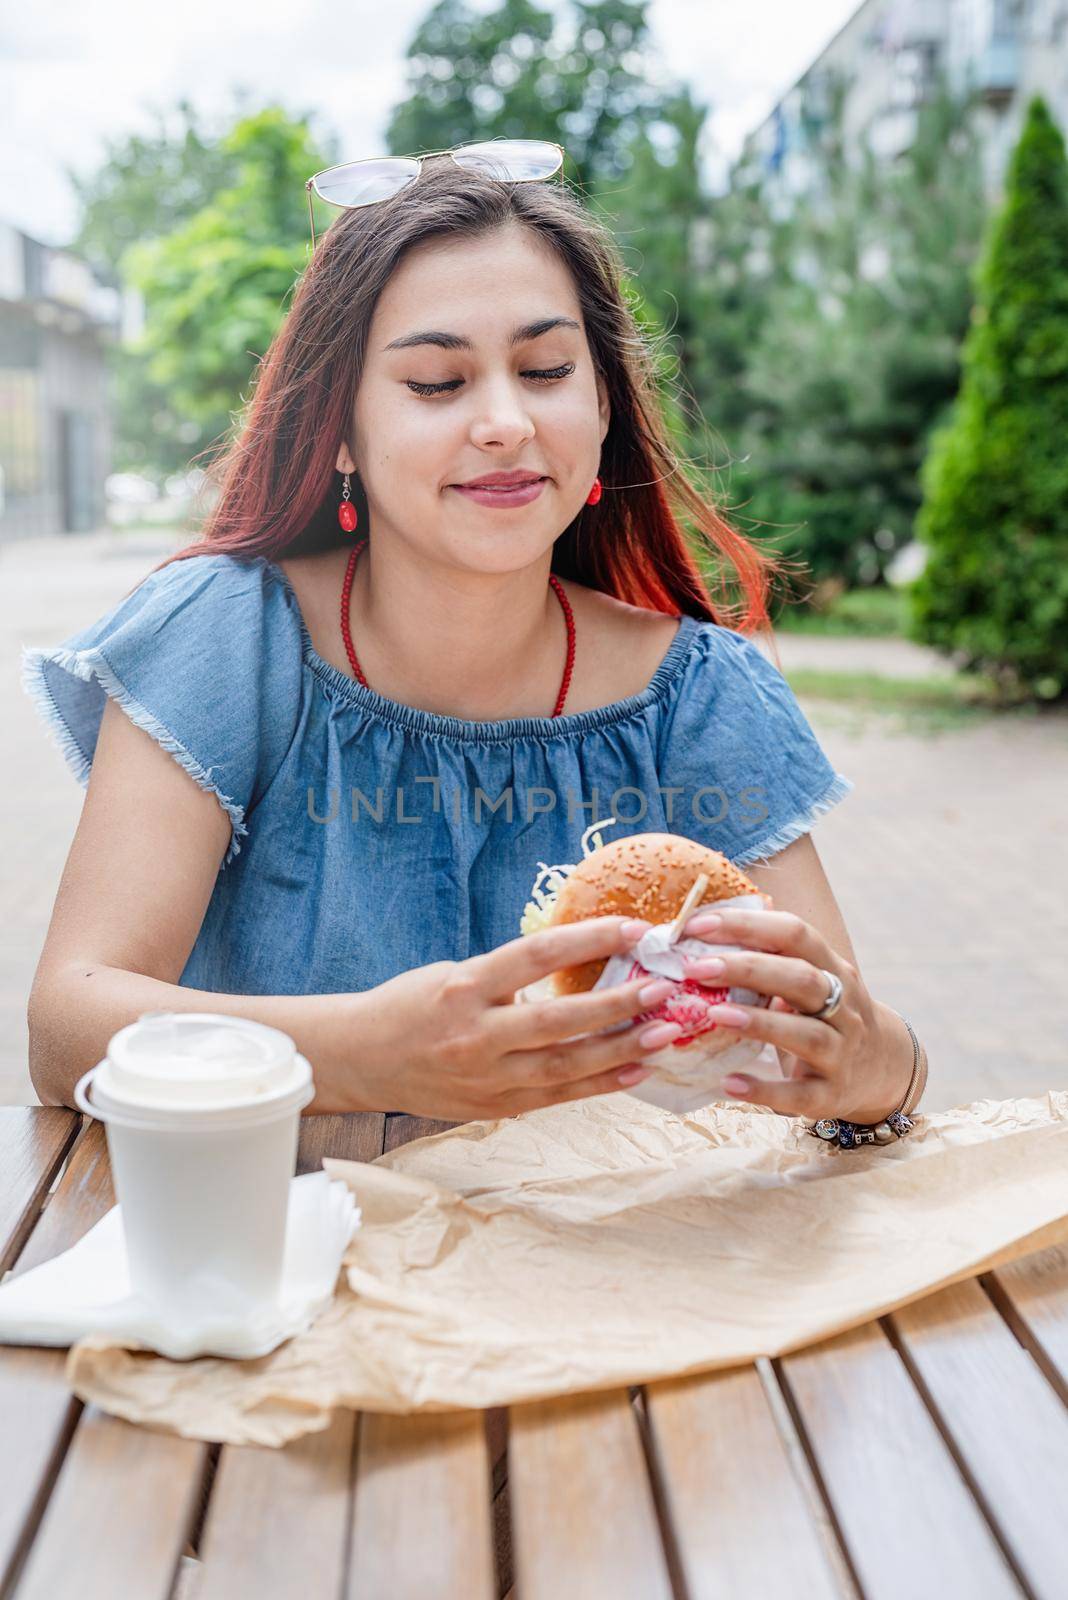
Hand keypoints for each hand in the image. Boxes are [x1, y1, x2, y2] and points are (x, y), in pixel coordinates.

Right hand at [351, 916, 690, 1120]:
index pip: (537, 955)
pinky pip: (556, 1096)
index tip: (635, 929)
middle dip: (617, 1005)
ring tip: (664, 1033)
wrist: (361, 1060)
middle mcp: (475, 1035)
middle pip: (558, 1020)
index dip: (590, 939)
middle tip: (664, 989)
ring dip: (620, 1050)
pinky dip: (599, 1084)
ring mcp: (485, 1078)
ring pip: (564, 1066)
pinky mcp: (494, 1108)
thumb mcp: (454, 973)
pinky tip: (636, 1071)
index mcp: (464, 987)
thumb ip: (510, 976)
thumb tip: (580, 960)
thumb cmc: (412, 1005)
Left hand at [676, 906, 914, 1124]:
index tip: (695, 925)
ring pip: (807, 1034)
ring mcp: (841, 1053)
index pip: (795, 934)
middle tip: (696, 966)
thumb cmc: (824, 1015)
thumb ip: (770, 959)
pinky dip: (764, 1090)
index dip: (746, 925)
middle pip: (801, 979)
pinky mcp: (831, 1095)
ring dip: (758, 1023)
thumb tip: (701, 931)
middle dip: (747, 968)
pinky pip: (799, 1095)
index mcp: (833, 969)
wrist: (881, 1070)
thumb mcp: (811, 981)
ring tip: (713, 1014)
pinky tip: (729, 1084)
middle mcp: (844, 1007)